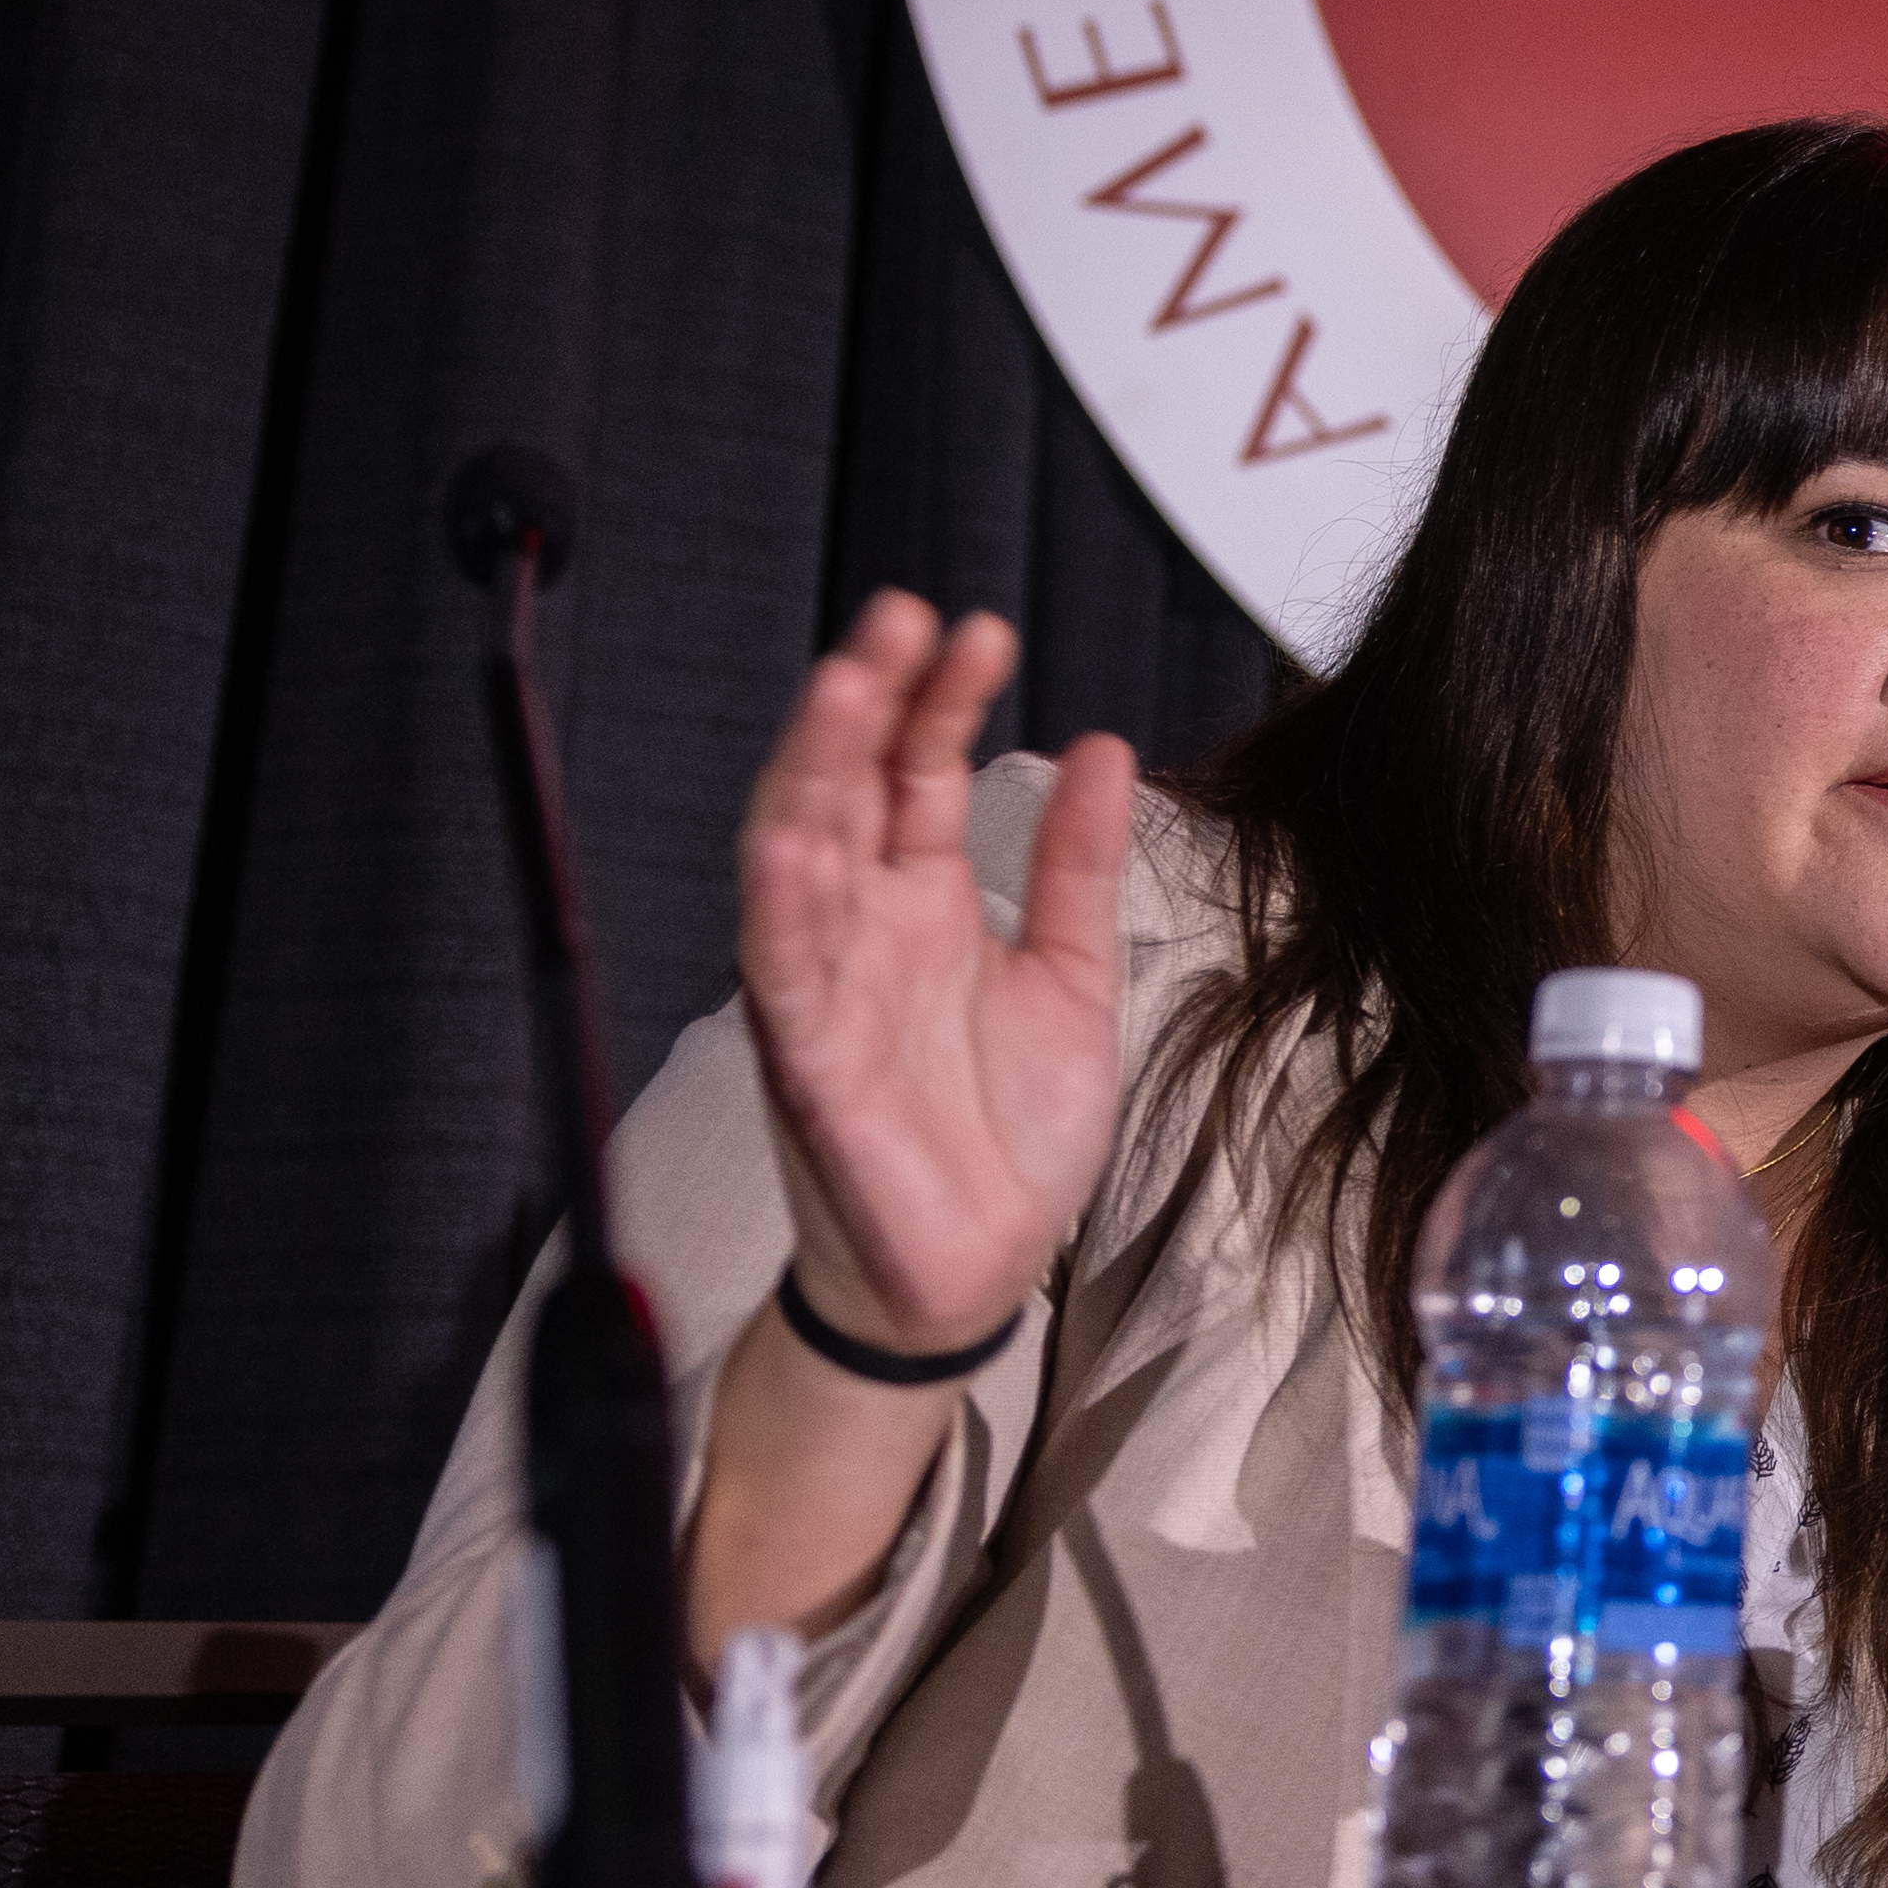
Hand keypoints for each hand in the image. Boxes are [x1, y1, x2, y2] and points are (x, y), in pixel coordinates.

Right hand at [733, 592, 1136, 1355]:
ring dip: (812, 771)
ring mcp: (828, 991)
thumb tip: (1104, 746)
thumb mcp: (1076, 975)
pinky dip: (783, 903)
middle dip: (866, 702)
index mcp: (922, 904)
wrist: (984, 1268)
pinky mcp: (809, 1064)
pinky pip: (782, 974)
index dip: (939, 699)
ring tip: (844, 689)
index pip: (915, 772)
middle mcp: (863, 932)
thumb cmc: (1009, 1132)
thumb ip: (1081, 863)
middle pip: (844, 789)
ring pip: (795, 859)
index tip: (979, 630)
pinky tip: (794, 839)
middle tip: (900, 619)